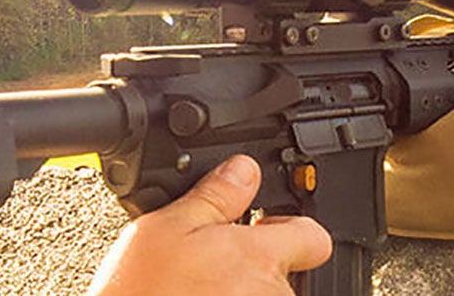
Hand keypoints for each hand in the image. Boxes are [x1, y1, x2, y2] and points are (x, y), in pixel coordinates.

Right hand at [87, 155, 332, 294]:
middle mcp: (272, 294)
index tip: (265, 228)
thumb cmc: (138, 294)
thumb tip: (243, 170)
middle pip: (284, 270)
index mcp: (258, 256)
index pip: (314, 237)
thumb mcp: (165, 228)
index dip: (291, 228)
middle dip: (254, 264)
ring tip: (196, 288)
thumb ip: (214, 196)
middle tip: (212, 262)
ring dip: (239, 290)